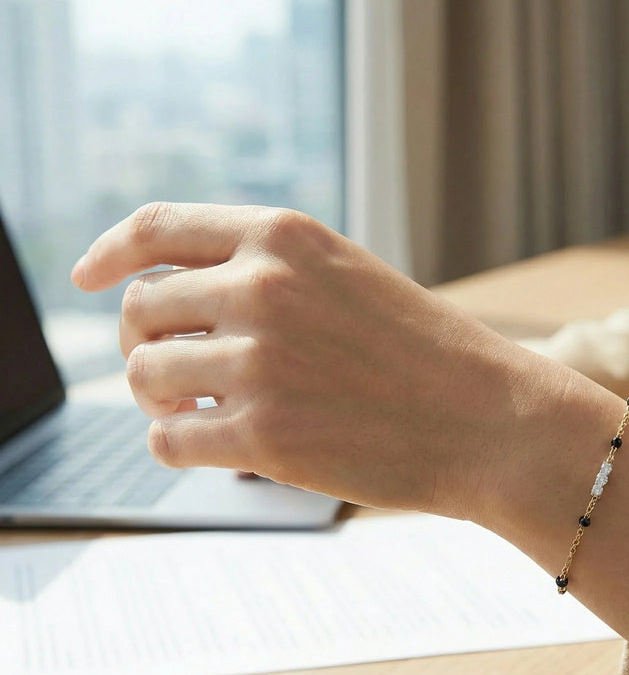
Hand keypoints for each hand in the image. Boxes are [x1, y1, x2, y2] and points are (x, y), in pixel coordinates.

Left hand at [71, 202, 563, 516]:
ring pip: (143, 376)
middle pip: (139, 310)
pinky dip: (179, 445)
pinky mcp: (261, 436)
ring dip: (160, 399)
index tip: (88, 278)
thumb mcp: (349, 281)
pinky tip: (215, 447)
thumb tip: (174, 304)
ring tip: (199, 413)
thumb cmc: (428, 356)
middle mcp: (260, 289)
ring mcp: (257, 362)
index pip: (156, 228)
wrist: (493, 420)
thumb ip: (269, 274)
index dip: (108, 253)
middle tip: (174, 376)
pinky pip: (167, 440)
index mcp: (284, 238)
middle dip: (143, 345)